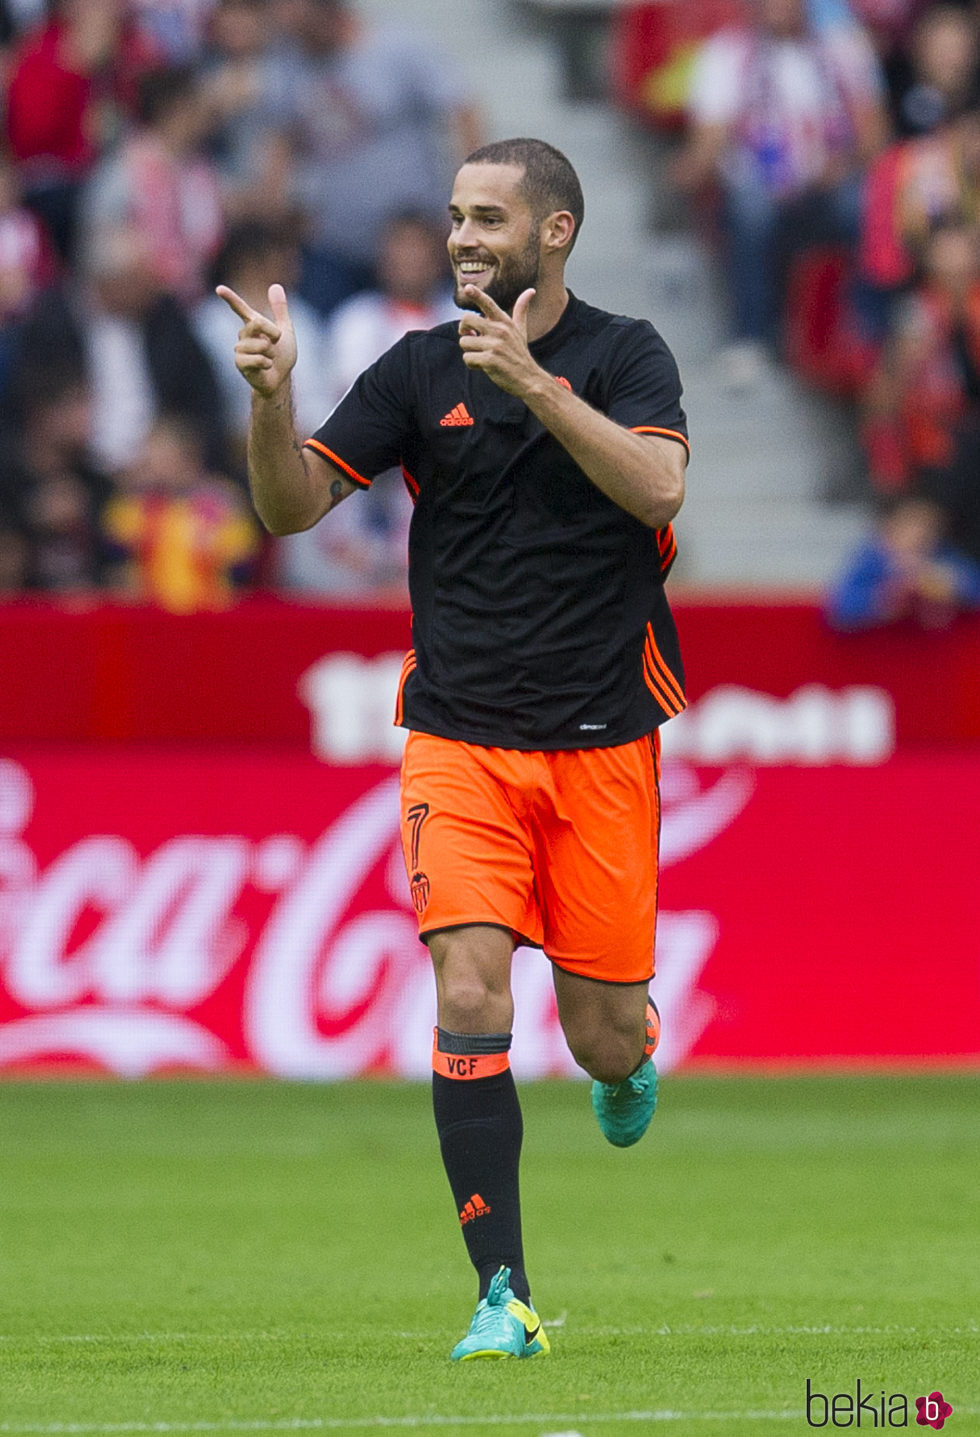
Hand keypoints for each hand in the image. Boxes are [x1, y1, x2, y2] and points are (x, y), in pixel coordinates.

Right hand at [216, 282, 296, 397]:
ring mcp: (240, 349)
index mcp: (253, 325)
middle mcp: (243, 335)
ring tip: (270, 359)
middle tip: (276, 343)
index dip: (230, 298)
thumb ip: (280, 309)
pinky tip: (265, 367)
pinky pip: (258, 358)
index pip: (240, 308)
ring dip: (272, 353)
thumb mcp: (286, 330)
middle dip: (273, 332)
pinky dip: (267, 363)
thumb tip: (275, 285)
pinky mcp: (240, 363)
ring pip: (260, 344)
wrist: (281, 379)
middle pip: (257, 323)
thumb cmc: (282, 356)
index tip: (219, 289)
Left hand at [457, 285, 536, 394]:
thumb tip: (531, 290)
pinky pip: (467, 358)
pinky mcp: (489, 360)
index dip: (477, 295)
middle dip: (464, 330)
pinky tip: (482, 367)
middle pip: (466, 319)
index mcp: (505, 322)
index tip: (467, 287)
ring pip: (464, 342)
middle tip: (471, 337)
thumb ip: (521, 310)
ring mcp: (495, 346)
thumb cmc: (520, 354)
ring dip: (469, 351)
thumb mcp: (521, 330)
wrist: (529, 379)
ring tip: (482, 356)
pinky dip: (472, 364)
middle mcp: (500, 331)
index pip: (488, 304)